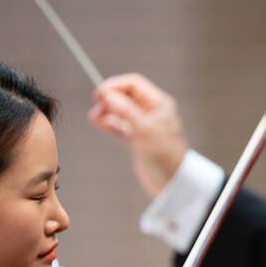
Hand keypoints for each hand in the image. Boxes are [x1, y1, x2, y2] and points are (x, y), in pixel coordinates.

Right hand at [88, 73, 188, 196]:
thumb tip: (107, 94)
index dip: (115, 85)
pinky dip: (109, 123)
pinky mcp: (137, 140)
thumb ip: (126, 110)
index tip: (99, 94)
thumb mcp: (144, 129)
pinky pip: (120, 126)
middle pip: (126, 96)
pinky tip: (99, 123)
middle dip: (110, 99)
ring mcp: (144, 126)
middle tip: (97, 109)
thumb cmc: (164, 153)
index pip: (134, 84)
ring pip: (121, 112)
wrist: (171, 182)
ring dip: (107, 112)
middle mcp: (152, 112)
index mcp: (159, 104)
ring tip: (94, 118)